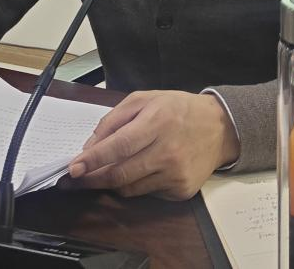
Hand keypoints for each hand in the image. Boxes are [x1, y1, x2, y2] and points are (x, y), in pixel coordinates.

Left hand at [64, 90, 240, 199]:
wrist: (220, 128)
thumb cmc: (178, 109)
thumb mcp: (145, 99)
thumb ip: (114, 119)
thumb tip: (91, 145)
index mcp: (157, 122)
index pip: (119, 146)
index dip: (93, 159)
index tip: (74, 167)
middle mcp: (168, 151)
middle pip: (121, 173)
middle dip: (93, 178)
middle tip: (76, 178)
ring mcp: (176, 174)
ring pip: (130, 188)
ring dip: (111, 183)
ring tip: (101, 174)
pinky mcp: (181, 191)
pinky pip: (146, 193)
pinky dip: (134, 185)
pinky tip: (136, 172)